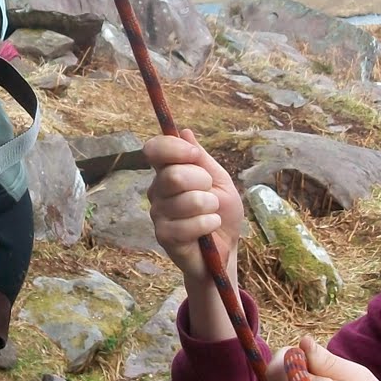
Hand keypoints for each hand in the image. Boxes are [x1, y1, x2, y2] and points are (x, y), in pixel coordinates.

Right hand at [145, 129, 244, 281]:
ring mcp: (158, 214)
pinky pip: (188, 225)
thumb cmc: (221, 212)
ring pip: (185, 201)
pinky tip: (209, 228)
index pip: (154, 150)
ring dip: (209, 207)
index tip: (194, 156)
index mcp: (168, 172)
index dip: (173, 148)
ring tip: (212, 213)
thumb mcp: (219, 180)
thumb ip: (202, 159)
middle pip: (173, 175)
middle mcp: (157, 191)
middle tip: (211, 195)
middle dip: (203, 183)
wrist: (226, 248)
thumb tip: (185, 132)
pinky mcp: (164, 236)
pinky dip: (207, 224)